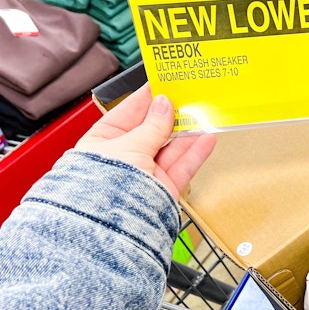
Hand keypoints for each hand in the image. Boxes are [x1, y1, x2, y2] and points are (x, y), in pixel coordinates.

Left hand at [76, 83, 216, 200]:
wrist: (113, 226)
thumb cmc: (104, 186)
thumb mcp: (129, 145)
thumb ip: (152, 125)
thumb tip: (165, 105)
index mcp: (102, 143)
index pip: (126, 114)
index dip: (145, 99)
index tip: (162, 84)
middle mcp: (124, 159)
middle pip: (152, 131)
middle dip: (170, 115)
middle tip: (187, 96)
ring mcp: (145, 175)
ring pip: (170, 148)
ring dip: (187, 132)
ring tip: (203, 115)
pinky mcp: (163, 189)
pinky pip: (181, 167)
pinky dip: (195, 153)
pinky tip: (206, 138)